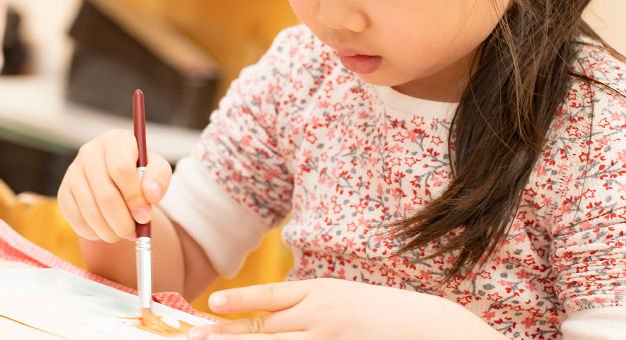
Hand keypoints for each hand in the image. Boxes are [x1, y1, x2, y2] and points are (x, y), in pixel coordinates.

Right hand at [57, 128, 171, 242]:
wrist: (117, 177)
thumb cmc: (140, 173)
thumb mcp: (157, 170)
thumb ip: (159, 179)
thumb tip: (151, 196)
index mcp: (115, 140)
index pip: (121, 169)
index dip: (134, 197)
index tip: (145, 216)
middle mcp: (90, 151)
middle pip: (104, 194)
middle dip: (122, 221)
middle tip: (134, 233)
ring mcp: (73, 171)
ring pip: (90, 211)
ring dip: (110, 231)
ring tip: (123, 233)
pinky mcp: (64, 192)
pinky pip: (77, 221)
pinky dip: (95, 233)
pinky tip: (107, 230)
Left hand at [187, 279, 503, 339]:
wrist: (429, 327)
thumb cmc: (383, 314)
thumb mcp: (343, 298)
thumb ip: (308, 304)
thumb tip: (269, 318)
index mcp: (321, 291)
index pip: (271, 297)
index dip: (239, 301)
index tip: (211, 305)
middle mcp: (322, 314)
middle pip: (266, 328)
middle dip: (229, 335)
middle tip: (196, 337)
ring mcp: (330, 339)